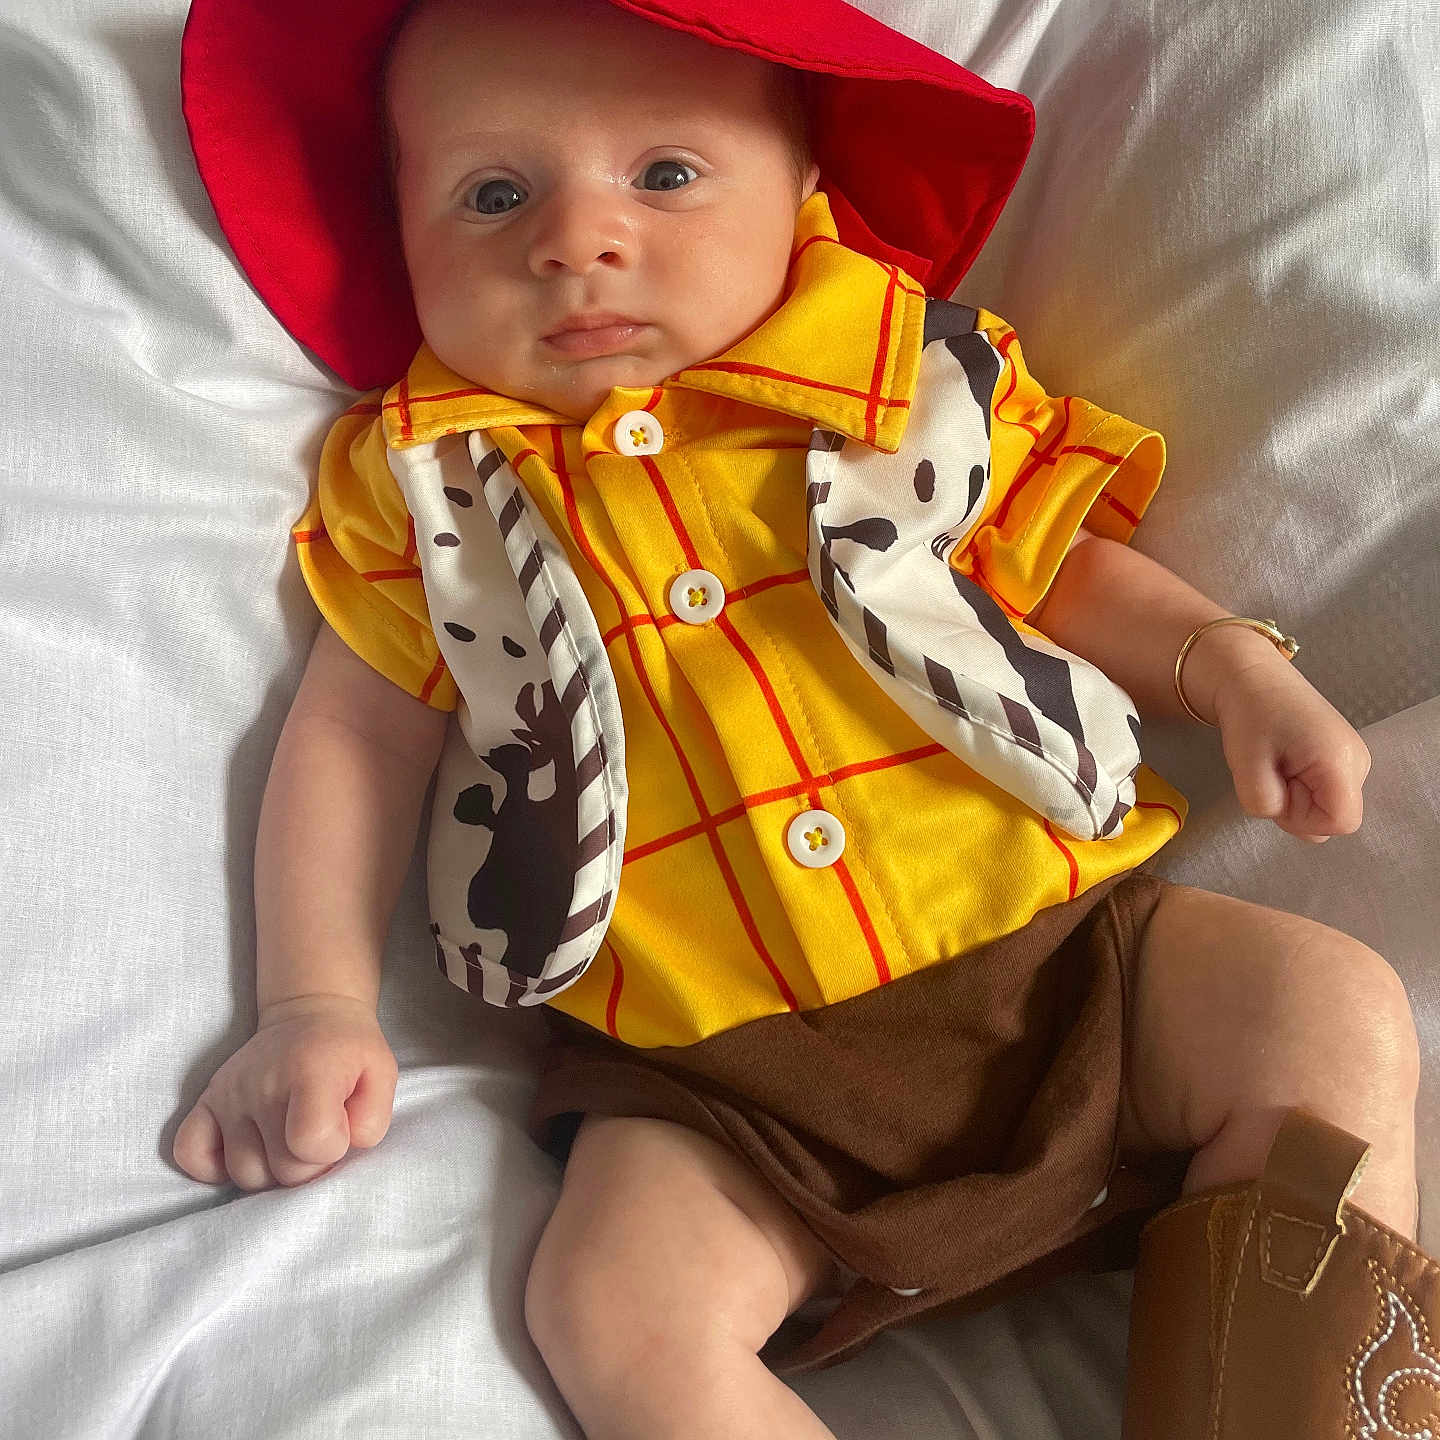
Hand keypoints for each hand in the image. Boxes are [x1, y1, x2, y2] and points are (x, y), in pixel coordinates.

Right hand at [172, 994, 397, 1189]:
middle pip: (282, 1170)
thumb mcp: (381, 1074)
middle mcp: (262, 1084)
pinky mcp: (206, 1102)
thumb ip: (372, 1120)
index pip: (310, 1144)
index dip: (333, 1150)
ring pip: (244, 1174)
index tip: (341, 1130)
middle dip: (308, 1163)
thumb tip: (342, 1148)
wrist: (311, 1014)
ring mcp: (228, 1095)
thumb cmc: (349, 1050)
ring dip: (271, 1168)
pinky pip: (189, 1153)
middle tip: (318, 1135)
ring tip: (288, 1139)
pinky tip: (246, 1147)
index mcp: (309, 1074)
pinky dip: (213, 1166)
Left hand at [1213, 651, 1370, 842]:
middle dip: (1296, 809)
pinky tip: (1285, 762)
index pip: (1341, 822)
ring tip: (1277, 763)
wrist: (1252, 678)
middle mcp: (1358, 762)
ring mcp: (1353, 760)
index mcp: (1341, 760)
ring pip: (1327, 806)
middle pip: (1334, 818)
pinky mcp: (1342, 759)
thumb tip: (1281, 815)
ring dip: (1295, 797)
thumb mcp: (1245, 764)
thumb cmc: (1249, 715)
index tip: (1277, 788)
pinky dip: (1300, 787)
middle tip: (1271, 772)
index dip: (1303, 820)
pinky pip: (1324, 792)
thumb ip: (1263, 802)